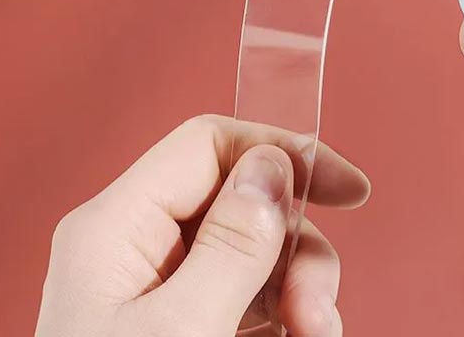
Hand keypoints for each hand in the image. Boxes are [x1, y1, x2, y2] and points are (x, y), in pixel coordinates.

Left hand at [35, 115, 369, 336]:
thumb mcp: (182, 334)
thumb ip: (231, 244)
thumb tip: (271, 165)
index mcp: (116, 226)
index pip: (207, 145)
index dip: (279, 150)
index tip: (347, 186)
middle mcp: (137, 245)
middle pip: (240, 202)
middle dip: (294, 249)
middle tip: (317, 312)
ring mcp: (159, 287)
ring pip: (253, 252)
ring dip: (298, 292)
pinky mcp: (182, 323)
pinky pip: (248, 297)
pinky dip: (283, 320)